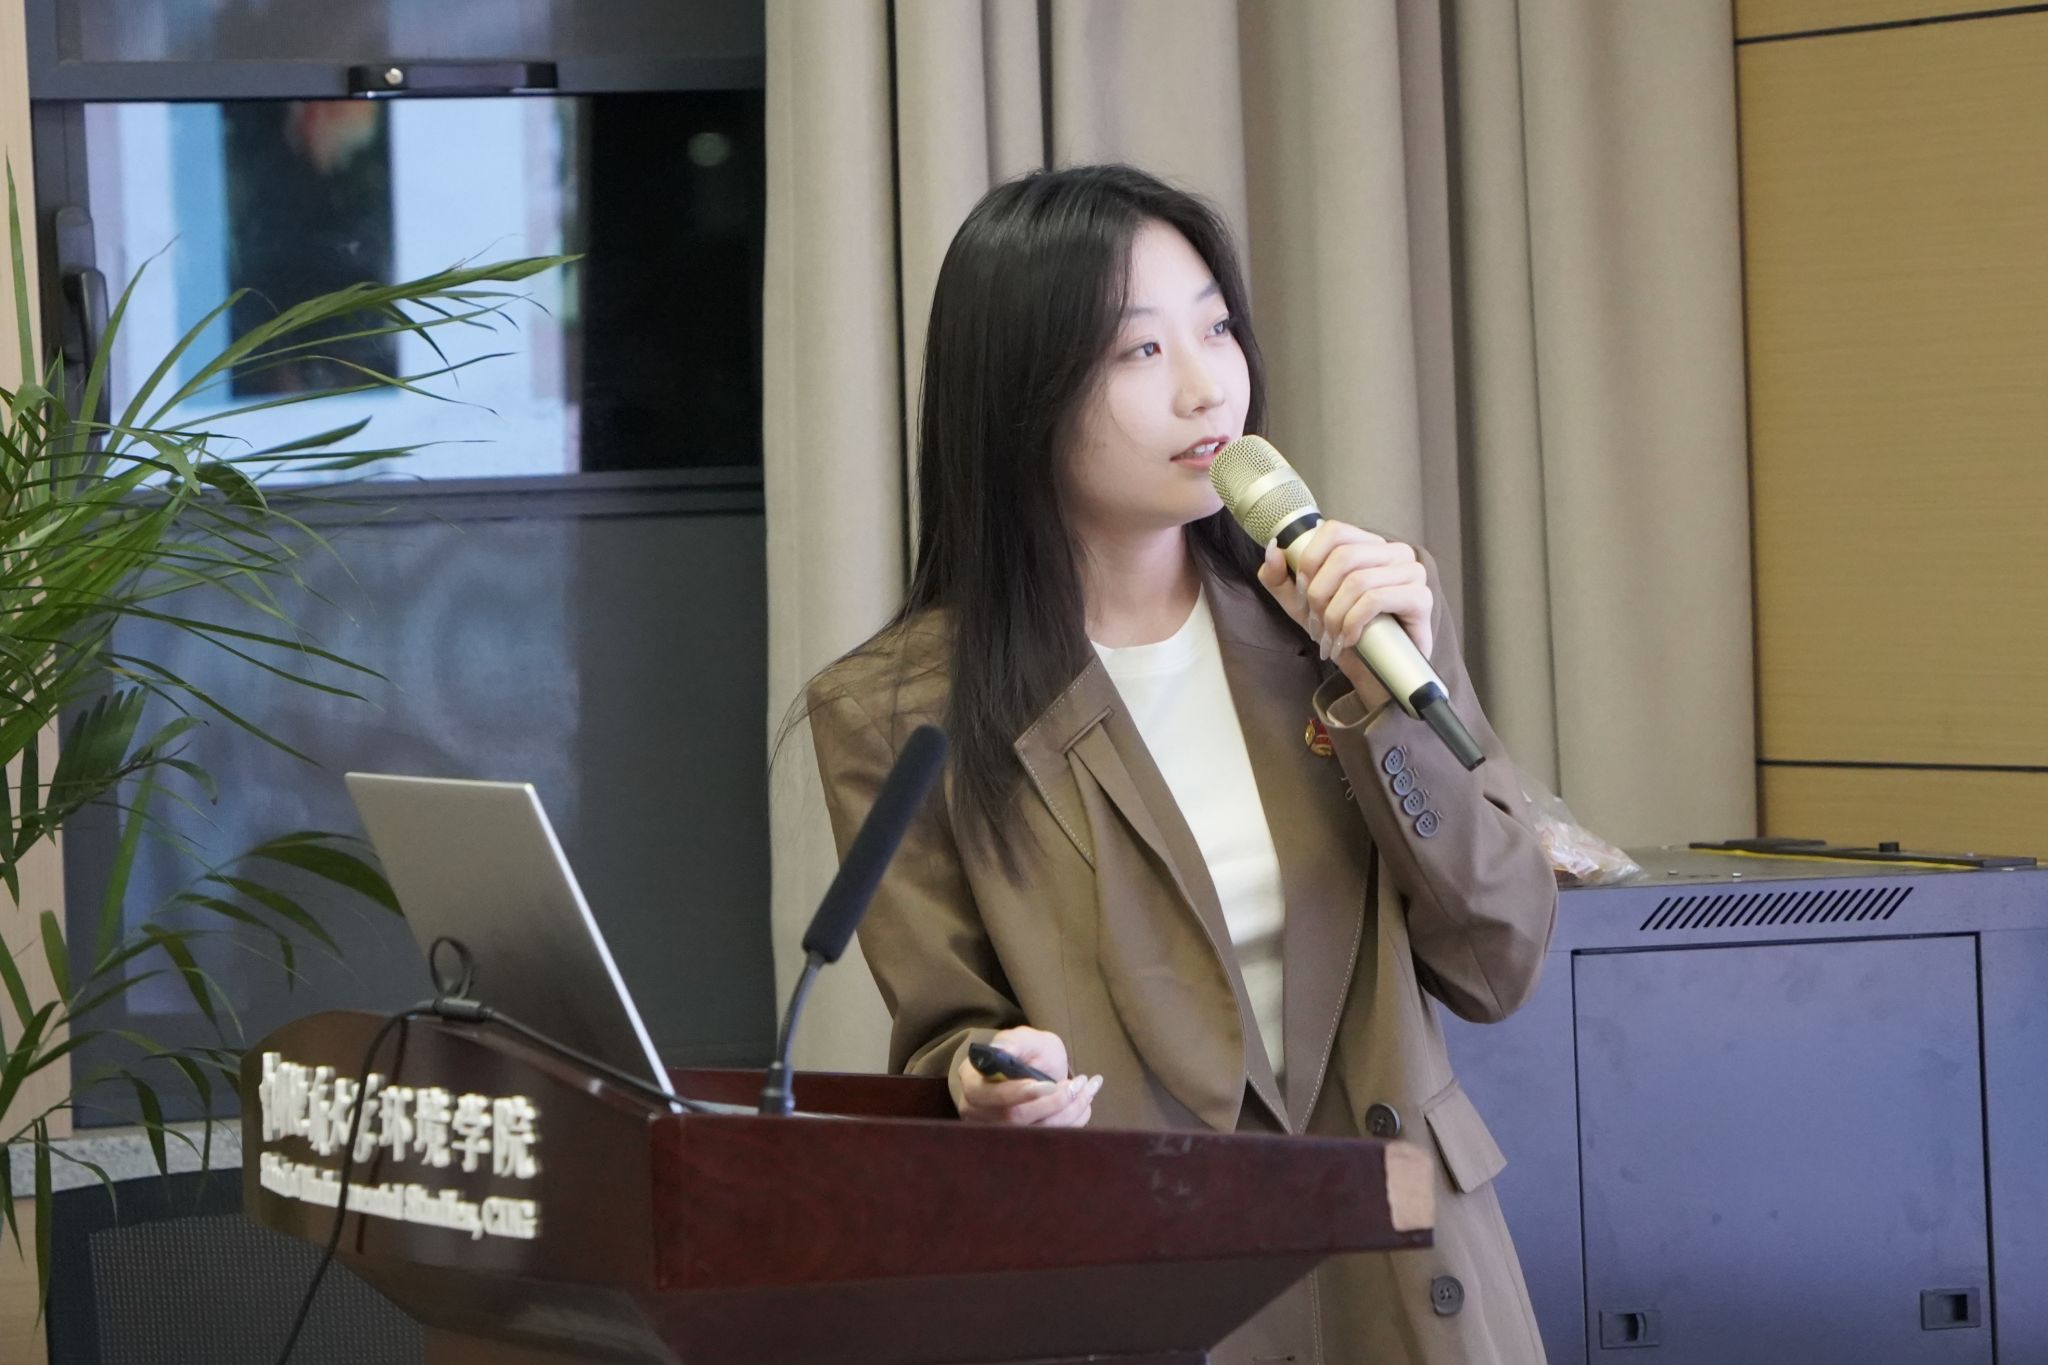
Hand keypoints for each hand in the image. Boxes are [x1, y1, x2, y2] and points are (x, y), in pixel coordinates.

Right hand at [955, 1026, 1101, 1127]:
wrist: (1035, 1070)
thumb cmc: (1026, 1053)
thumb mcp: (1023, 1039)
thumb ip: (1014, 1042)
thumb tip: (1001, 1049)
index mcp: (973, 1082)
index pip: (990, 1095)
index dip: (1020, 1093)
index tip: (1050, 1084)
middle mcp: (979, 1112)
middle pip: (1013, 1118)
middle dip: (1052, 1103)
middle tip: (1078, 1083)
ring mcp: (997, 1132)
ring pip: (1034, 1132)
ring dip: (1068, 1112)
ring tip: (1086, 1088)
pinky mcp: (1020, 1144)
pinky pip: (1048, 1141)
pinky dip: (1072, 1121)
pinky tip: (1085, 1102)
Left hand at [1257, 522, 1433, 710]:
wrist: (1376, 673)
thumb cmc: (1343, 632)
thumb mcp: (1301, 606)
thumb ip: (1280, 578)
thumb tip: (1273, 548)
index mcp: (1368, 545)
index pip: (1333, 530)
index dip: (1310, 562)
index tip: (1302, 595)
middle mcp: (1394, 552)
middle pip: (1343, 557)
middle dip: (1319, 595)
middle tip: (1315, 624)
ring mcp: (1412, 572)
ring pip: (1358, 580)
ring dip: (1335, 615)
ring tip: (1331, 638)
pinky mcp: (1421, 598)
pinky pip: (1377, 599)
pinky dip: (1354, 622)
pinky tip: (1350, 640)